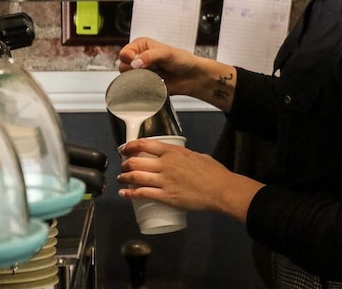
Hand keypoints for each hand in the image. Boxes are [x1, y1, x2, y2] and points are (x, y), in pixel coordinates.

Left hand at [118, 138, 263, 220]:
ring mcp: (164, 181)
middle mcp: (165, 164)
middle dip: (125, 163)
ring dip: (124, 177)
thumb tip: (176, 157)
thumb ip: (183, 156)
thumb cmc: (213, 172)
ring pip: (136, 177)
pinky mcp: (166, 197)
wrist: (221, 190)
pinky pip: (143, 194)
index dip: (131, 146)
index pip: (145, 144)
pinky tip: (124, 194)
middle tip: (122, 166)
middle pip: (136, 161)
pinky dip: (130, 194)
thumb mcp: (196, 155)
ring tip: (120, 179)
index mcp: (172, 152)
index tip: (124, 149)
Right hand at [119, 37, 237, 109]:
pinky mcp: (144, 84)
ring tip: (153, 76)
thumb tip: (135, 63)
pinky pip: (135, 88)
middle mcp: (138, 58)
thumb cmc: (182, 60)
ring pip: (127, 78)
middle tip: (148, 69)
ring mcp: (141, 72)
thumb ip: (149, 56)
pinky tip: (151, 84)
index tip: (136, 61)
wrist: (192, 77)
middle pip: (123, 66)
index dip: (128, 58)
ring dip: (138, 79)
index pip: (125, 52)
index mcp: (141, 45)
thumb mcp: (166, 53)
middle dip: (134, 70)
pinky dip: (141, 88)